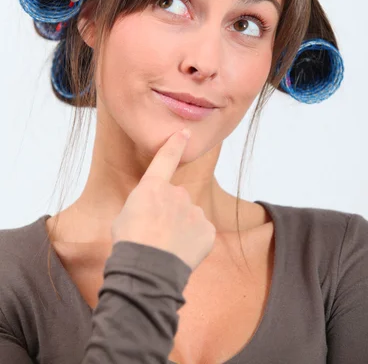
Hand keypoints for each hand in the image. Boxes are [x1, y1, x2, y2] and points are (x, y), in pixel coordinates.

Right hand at [111, 129, 216, 271]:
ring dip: (181, 228)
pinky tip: (180, 253)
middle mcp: (177, 193)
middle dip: (169, 212)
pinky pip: (201, 233)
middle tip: (155, 233)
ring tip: (166, 248)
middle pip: (176, 199)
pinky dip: (193, 243)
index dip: (175, 145)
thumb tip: (153, 212)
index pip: (166, 159)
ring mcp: (194, 211)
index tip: (184, 133)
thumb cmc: (130, 243)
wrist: (148, 268)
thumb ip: (145, 205)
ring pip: (189, 216)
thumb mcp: (125, 216)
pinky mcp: (207, 230)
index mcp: (153, 187)